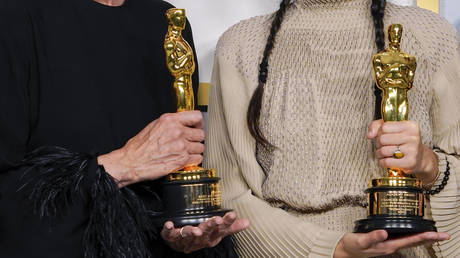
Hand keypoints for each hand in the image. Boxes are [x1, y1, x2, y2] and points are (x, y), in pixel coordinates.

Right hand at [98, 111, 204, 186]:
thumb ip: (171, 123)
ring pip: (200, 147)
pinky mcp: (182, 159)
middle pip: (201, 134)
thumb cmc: (139, 147)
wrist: (131, 162)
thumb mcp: (154, 126)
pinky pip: (197, 158)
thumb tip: (184, 123)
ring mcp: (181, 146)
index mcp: (170, 120)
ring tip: (185, 152)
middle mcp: (177, 131)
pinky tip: (185, 159)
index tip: (197, 127)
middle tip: (189, 143)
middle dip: (196, 139)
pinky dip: (193, 160)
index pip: (196, 116)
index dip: (199, 123)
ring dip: (195, 151)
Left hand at [161, 212, 249, 253]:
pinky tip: (168, 224)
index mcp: (212, 236)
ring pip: (189, 235)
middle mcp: (199, 239)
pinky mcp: (171, 237)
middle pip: (206, 232)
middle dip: (211, 226)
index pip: (221, 229)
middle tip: (217, 220)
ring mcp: (185, 239)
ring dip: (192, 232)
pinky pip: (169, 234)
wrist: (181, 245)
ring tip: (196, 229)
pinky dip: (168, 230)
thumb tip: (248, 222)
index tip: (232, 214)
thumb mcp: (217, 232)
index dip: (227, 222)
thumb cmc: (202, 236)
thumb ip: (231, 226)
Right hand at [334, 230, 449, 257]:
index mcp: (388, 246)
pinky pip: (404, 238)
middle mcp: (391, 246)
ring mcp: (389, 245)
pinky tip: (414, 232)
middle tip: (444, 235)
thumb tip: (384, 233)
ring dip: (424, 237)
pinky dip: (413, 235)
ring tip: (435, 234)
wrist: (344, 252)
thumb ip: (372, 237)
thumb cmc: (352, 247)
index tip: (437, 234)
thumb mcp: (360, 241)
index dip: (425, 236)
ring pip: (411, 240)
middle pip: (415, 241)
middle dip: (430, 238)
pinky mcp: (385, 242)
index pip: (411, 240)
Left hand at [367, 119, 438, 183]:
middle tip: (383, 146)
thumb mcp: (393, 129)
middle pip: (382, 139)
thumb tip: (370, 135)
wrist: (421, 158)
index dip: (380, 133)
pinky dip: (382, 162)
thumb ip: (377, 126)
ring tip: (384, 154)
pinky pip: (387, 162)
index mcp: (410, 125)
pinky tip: (387, 161)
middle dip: (378, 144)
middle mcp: (413, 136)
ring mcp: (413, 150)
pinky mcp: (410, 162)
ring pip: (383, 151)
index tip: (384, 136)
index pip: (384, 127)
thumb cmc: (403, 142)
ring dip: (379, 154)